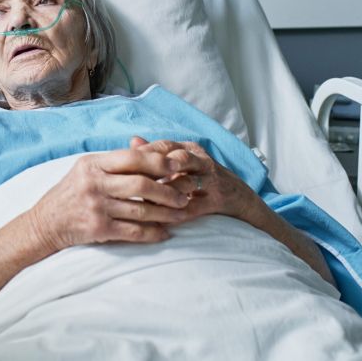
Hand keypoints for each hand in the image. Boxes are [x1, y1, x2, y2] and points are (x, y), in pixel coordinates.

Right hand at [26, 150, 190, 252]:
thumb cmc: (71, 192)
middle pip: (141, 184)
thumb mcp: (87, 169)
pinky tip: (165, 233)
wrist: (45, 222)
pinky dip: (153, 233)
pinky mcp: (98, 229)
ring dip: (166, 213)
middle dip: (168, 190)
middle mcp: (94, 184)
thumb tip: (151, 151)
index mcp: (93, 164)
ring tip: (181, 213)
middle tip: (185, 194)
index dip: (158, 161)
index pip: (132, 158)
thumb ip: (115, 161)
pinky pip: (133, 231)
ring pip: (141, 209)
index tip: (177, 166)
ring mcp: (96, 207)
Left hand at [129, 137, 256, 222]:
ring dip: (164, 193)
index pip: (163, 146)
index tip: (120, 165)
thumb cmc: (203, 180)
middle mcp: (201, 161)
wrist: (241, 200)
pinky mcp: (218, 201)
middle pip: (175, 160)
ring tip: (142, 201)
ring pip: (185, 183)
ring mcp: (212, 180)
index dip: (142, 155)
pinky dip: (176, 214)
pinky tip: (159, 221)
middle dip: (152, 170)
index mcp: (189, 149)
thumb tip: (133, 141)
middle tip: (131, 182)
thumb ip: (158, 153)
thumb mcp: (183, 162)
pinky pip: (194, 207)